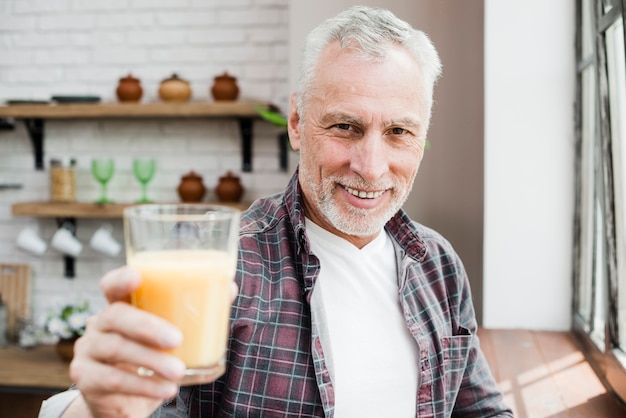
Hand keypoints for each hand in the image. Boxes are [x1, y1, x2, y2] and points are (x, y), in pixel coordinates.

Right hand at [66, 266, 185, 417]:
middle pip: (115, 316)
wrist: (125, 401)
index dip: (120, 278)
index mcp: (121, 306)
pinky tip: (166, 390)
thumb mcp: (171, 334)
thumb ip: (195, 312)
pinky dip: (143, 386)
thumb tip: (228, 288)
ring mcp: (89, 351)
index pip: (111, 285)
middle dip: (147, 326)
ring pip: (116, 349)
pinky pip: (112, 380)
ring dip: (151, 361)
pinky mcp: (86, 379)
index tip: (137, 276)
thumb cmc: (152, 357)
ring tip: (178, 372)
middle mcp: (99, 324)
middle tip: (177, 340)